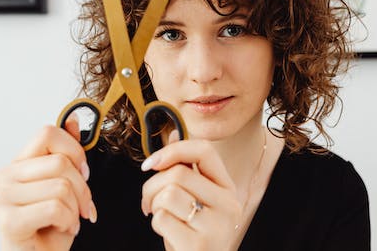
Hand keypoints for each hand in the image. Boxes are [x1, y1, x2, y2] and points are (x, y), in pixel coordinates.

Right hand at [0, 120, 96, 250]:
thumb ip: (66, 152)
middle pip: (60, 162)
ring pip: (61, 186)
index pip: (48, 133)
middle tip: (83, 207)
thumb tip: (74, 119)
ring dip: (76, 209)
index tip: (83, 173)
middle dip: (83, 188)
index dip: (74, 151)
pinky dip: (68, 221)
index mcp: (16, 164)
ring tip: (68, 220)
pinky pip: (55, 207)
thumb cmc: (49, 228)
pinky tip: (61, 228)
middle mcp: (3, 177)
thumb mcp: (64, 185)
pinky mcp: (8, 220)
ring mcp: (2, 198)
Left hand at [140, 134, 241, 250]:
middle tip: (147, 202)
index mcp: (227, 187)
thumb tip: (172, 135)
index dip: (173, 150)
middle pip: (178, 173)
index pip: (204, 151)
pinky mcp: (200, 244)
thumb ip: (186, 170)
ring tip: (159, 217)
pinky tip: (167, 234)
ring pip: (168, 193)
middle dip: (152, 186)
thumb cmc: (194, 236)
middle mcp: (228, 204)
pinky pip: (163, 218)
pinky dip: (156, 224)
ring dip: (153, 205)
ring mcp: (217, 225)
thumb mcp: (195, 201)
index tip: (150, 163)